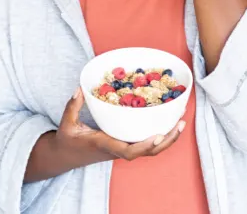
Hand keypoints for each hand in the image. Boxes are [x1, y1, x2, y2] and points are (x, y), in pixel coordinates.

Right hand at [55, 88, 185, 160]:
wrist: (65, 157)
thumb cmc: (67, 141)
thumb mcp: (66, 124)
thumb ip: (73, 106)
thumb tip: (80, 88)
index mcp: (105, 145)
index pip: (127, 151)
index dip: (144, 146)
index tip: (158, 137)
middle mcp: (117, 149)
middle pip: (147, 152)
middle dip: (166, 141)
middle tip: (180, 123)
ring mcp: (121, 148)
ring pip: (149, 150)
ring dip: (168, 139)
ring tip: (181, 122)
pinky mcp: (123, 145)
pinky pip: (144, 143)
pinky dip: (159, 136)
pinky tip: (169, 124)